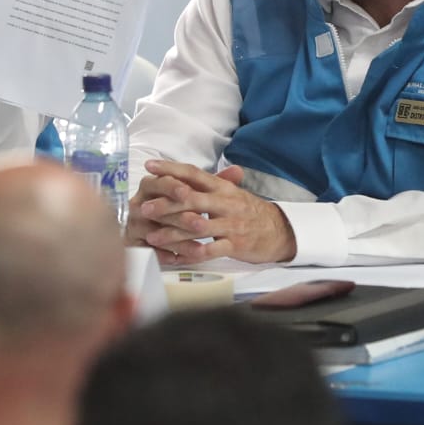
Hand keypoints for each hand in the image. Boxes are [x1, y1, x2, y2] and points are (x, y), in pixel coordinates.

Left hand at [126, 160, 297, 264]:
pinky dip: (192, 254)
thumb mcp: (231, 193)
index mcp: (223, 187)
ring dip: (173, 233)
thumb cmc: (249, 211)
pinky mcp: (235, 245)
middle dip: (166, 204)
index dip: (171, 169)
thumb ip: (208, 184)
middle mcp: (226, 203)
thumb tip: (181, 173)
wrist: (279, 230)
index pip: (194, 173)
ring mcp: (231, 224)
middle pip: (192, 199)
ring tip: (152, 237)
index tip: (149, 166)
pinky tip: (175, 258)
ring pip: (197, 227)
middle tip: (144, 207)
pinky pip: (210, 250)